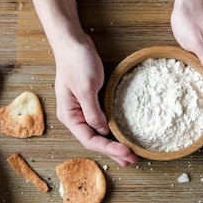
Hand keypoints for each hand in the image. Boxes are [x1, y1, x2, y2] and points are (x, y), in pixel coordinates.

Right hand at [53, 33, 137, 165]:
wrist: (72, 41)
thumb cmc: (76, 62)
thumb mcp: (86, 88)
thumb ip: (93, 112)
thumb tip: (102, 130)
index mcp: (69, 115)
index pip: (89, 140)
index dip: (108, 148)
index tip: (126, 152)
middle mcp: (74, 116)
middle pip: (94, 140)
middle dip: (113, 152)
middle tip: (132, 160)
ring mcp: (82, 109)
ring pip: (99, 133)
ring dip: (114, 144)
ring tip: (130, 154)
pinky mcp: (90, 101)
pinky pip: (102, 121)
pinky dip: (113, 130)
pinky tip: (122, 136)